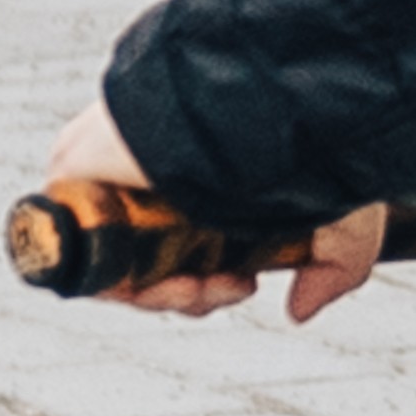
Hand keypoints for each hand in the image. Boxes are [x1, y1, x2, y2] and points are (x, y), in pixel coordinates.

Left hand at [44, 91, 387, 326]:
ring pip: (121, 266)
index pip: (183, 248)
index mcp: (195, 175)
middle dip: (195, 294)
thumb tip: (300, 313)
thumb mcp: (339, 217)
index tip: (245, 283)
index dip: (210, 284)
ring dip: (167, 296)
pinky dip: (123, 288)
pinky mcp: (76, 177)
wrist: (254, 102)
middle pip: (151, 264)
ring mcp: (111, 175)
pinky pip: (85, 258)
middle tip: (231, 287)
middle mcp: (148, 174)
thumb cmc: (304, 137)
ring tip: (204, 288)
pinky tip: (170, 285)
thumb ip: (335, 268)